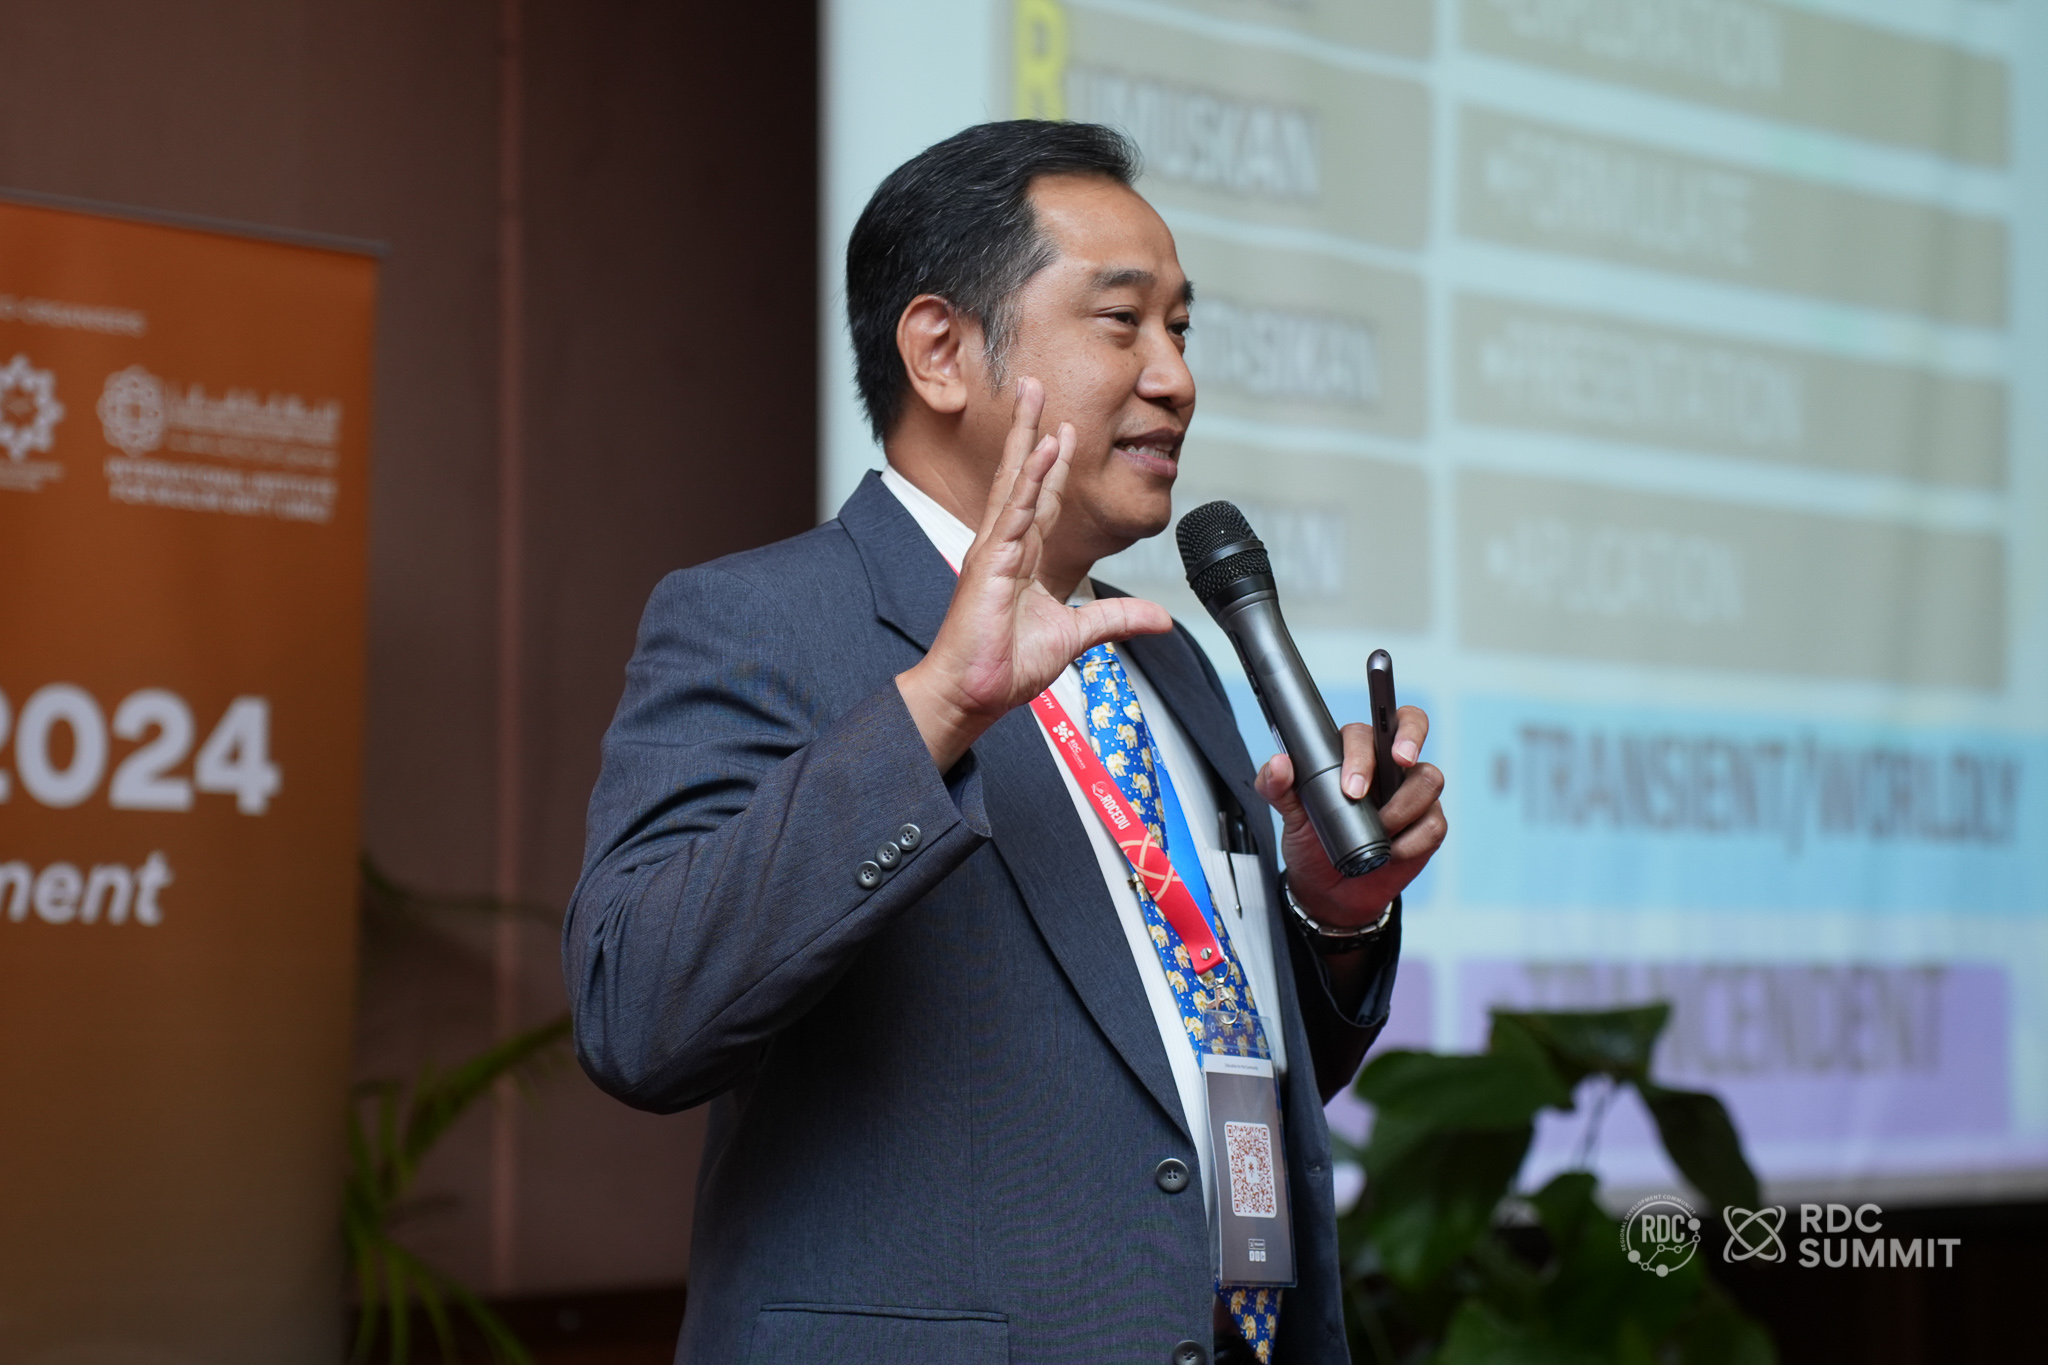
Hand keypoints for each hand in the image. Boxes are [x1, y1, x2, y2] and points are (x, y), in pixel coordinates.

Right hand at [896, 378, 1172, 768]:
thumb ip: (1117, 619)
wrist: (976, 693)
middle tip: (1034, 387)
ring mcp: (994, 550)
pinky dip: (1030, 478)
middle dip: (1031, 429)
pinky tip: (1042, 448)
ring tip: (1032, 395)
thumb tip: (1161, 618)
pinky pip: (1014, 511)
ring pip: (1015, 480)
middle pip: (1023, 475)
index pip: (1042, 500)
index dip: (1056, 465)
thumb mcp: (1077, 636)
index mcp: (1021, 560)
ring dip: (1027, 435)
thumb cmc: (1006, 667)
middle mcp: (1005, 547)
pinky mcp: (989, 562)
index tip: (1064, 431)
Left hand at [1253, 705, 1445, 928]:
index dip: (1365, 749)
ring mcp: (1413, 792)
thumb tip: (1279, 765)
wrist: (1328, 888)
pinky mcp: (1428, 825)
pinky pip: (1433, 824)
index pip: (1368, 729)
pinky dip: (1411, 842)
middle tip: (1399, 761)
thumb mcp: (1289, 815)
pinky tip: (1392, 852)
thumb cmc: (1313, 840)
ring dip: (1402, 809)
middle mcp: (1388, 765)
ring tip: (1379, 833)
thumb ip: (1276, 787)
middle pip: (1413, 725)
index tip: (1351, 786)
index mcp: (1354, 753)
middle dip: (1409, 739)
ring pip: (1429, 779)